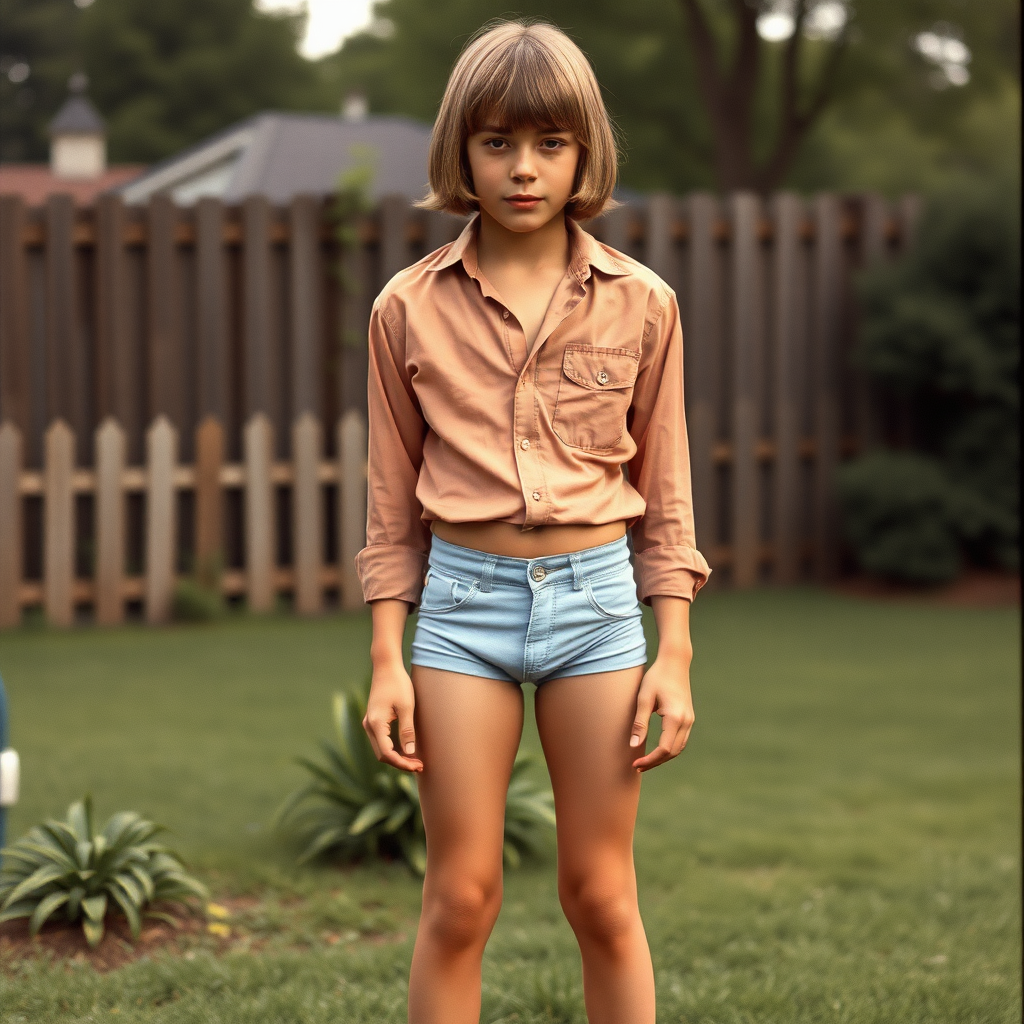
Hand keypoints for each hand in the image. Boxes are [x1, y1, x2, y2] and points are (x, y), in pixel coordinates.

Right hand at [362, 660, 422, 772]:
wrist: (386, 667)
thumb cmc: (398, 684)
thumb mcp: (407, 707)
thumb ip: (407, 731)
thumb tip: (410, 753)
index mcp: (376, 724)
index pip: (387, 753)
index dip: (402, 763)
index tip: (418, 765)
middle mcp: (368, 726)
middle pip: (382, 754)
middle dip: (400, 763)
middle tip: (420, 765)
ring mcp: (369, 723)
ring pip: (381, 749)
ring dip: (397, 757)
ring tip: (415, 760)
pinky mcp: (373, 720)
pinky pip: (381, 741)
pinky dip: (393, 748)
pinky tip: (406, 749)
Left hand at [629, 653, 694, 771]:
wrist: (675, 662)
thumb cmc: (656, 677)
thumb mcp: (644, 698)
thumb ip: (640, 723)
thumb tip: (634, 746)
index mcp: (675, 717)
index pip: (664, 749)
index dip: (650, 760)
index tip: (635, 763)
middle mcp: (686, 721)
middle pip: (673, 752)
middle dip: (655, 762)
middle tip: (637, 766)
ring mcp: (690, 720)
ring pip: (679, 748)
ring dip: (663, 757)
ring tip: (645, 761)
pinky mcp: (688, 717)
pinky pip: (681, 740)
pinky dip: (670, 749)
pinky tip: (657, 750)